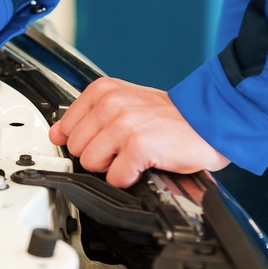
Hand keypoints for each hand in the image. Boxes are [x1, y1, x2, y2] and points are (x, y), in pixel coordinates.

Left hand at [48, 77, 228, 187]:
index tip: (98, 142)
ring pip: (91, 163)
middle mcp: (110, 104)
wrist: (209, 121)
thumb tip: (58, 133)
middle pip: (76, 148)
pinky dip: (129, 178)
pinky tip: (144, 164)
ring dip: (113, 167)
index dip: (82, 141)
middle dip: (98, 155)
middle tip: (123, 148)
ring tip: (134, 154)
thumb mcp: (125, 103)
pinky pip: (115, 177)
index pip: (65, 127)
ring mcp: (123, 124)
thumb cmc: (170, 116)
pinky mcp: (137, 146)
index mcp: (104, 90)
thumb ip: (90, 115)